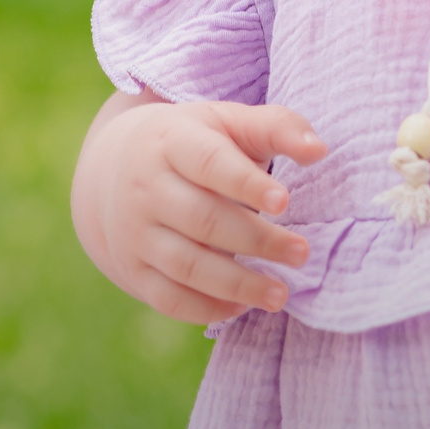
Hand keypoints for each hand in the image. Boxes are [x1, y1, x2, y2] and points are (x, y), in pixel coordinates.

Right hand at [76, 98, 328, 322]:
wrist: (110, 167)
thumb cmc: (190, 142)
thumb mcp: (225, 121)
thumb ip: (275, 127)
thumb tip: (319, 150)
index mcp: (171, 141)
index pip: (210, 162)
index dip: (246, 183)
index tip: (285, 201)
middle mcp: (146, 187)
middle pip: (203, 219)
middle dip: (257, 240)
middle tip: (302, 253)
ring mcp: (135, 231)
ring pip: (186, 264)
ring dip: (237, 284)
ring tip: (281, 293)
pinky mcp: (132, 269)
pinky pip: (168, 297)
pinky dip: (206, 307)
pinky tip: (242, 306)